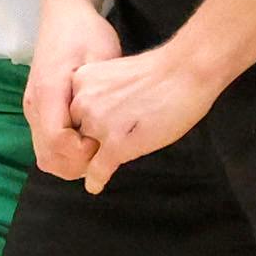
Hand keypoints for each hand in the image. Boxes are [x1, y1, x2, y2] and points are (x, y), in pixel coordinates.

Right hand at [24, 0, 124, 180]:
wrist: (64, 14)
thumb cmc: (86, 33)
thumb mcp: (101, 57)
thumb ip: (100, 93)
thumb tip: (105, 128)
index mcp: (48, 92)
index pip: (58, 142)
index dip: (83, 153)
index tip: (105, 143)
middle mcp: (34, 105)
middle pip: (48, 157)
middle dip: (77, 165)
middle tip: (105, 152)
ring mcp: (32, 109)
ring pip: (45, 155)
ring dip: (71, 162)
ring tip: (98, 149)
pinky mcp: (37, 110)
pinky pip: (46, 144)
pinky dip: (65, 153)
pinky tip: (88, 140)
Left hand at [64, 39, 220, 191]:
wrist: (186, 70)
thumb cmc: (160, 71)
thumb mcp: (114, 74)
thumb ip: (99, 93)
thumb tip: (92, 118)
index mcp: (81, 80)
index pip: (69, 113)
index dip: (80, 126)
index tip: (90, 133)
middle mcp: (83, 102)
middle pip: (75, 134)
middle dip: (87, 142)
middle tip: (103, 145)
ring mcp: (98, 124)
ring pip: (85, 153)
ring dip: (93, 159)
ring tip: (105, 160)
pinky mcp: (116, 144)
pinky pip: (98, 170)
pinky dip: (96, 180)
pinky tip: (96, 184)